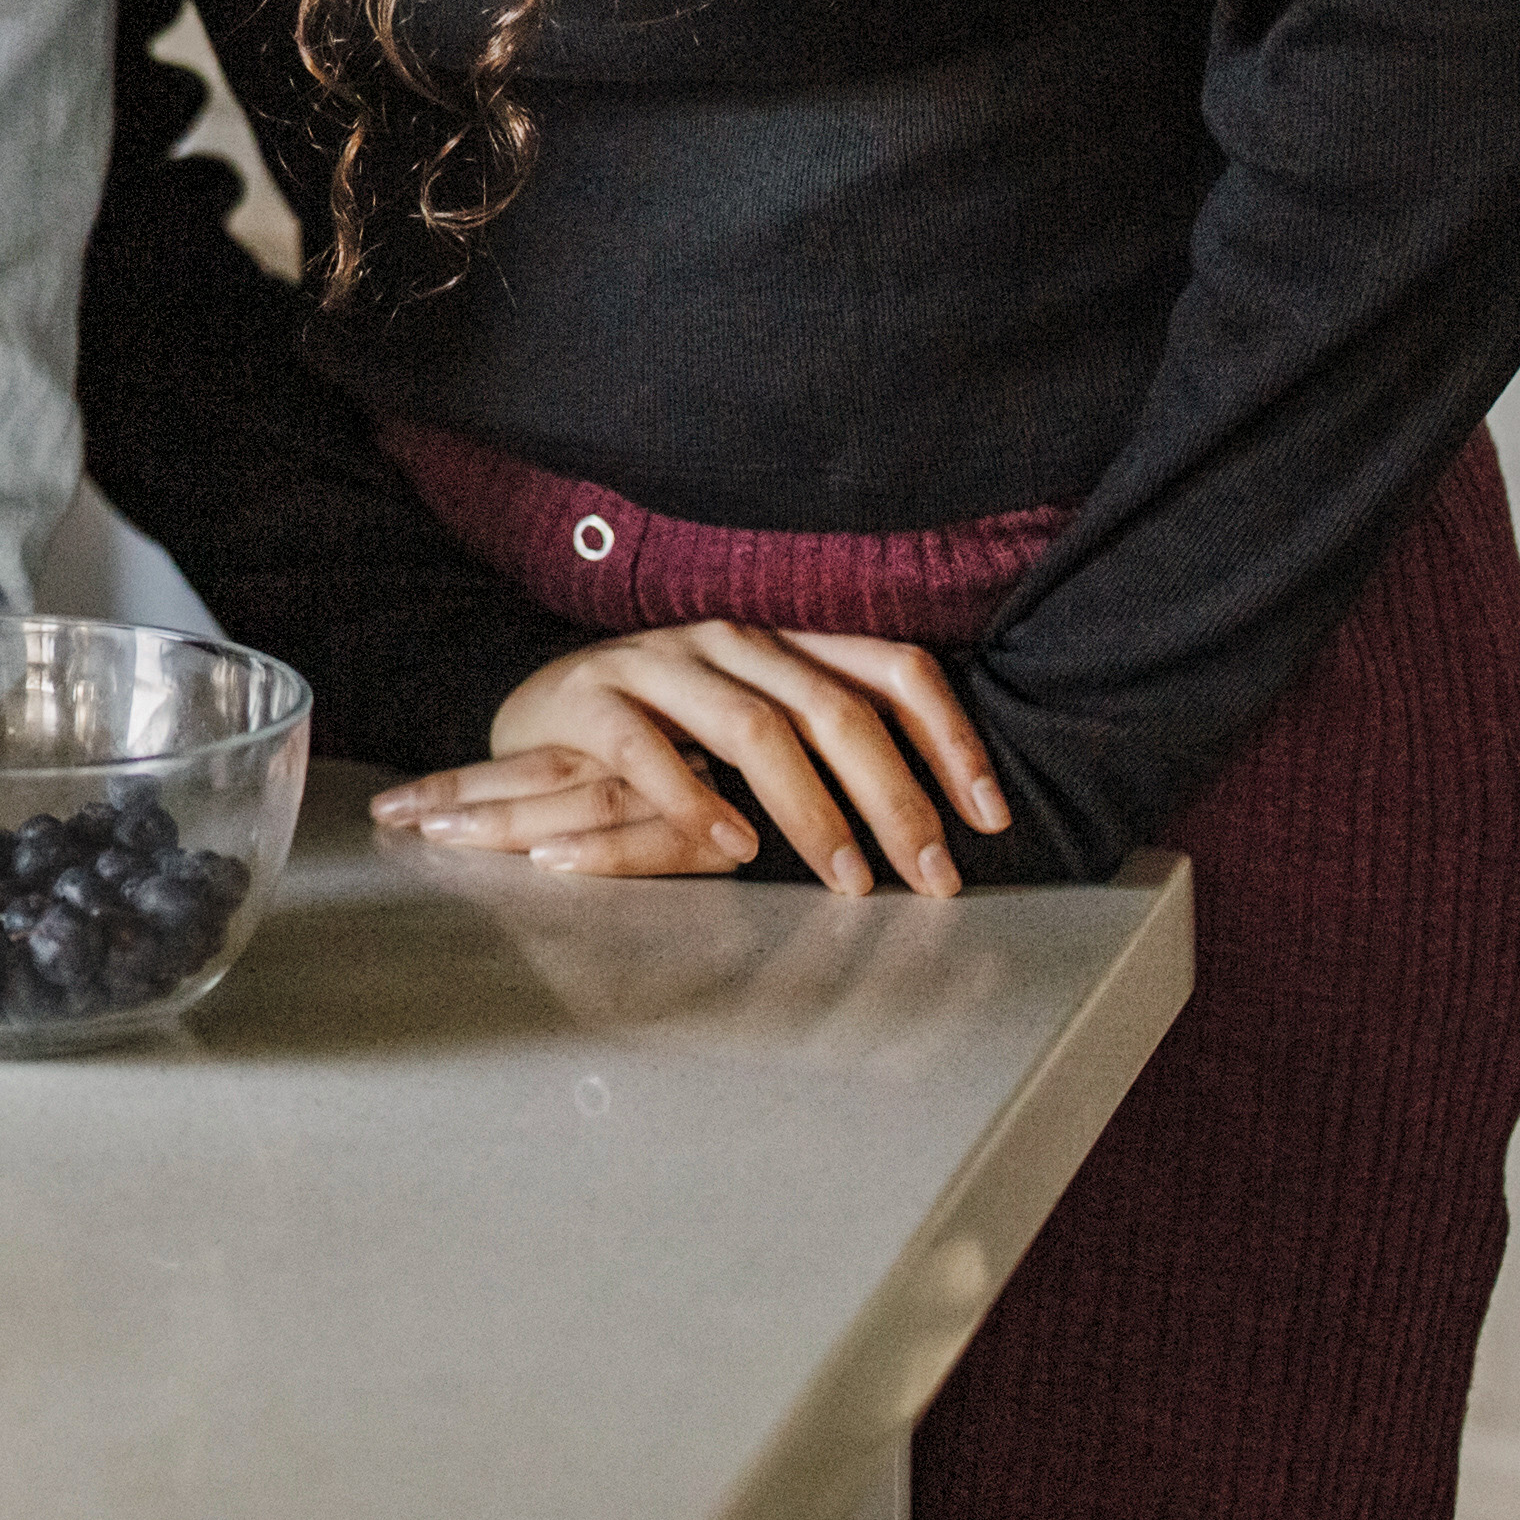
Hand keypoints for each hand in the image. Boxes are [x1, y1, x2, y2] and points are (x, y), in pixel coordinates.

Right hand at [371, 624, 1013, 895]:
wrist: (531, 711)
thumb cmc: (662, 731)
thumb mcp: (754, 724)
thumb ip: (825, 744)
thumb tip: (936, 816)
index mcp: (783, 641)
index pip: (892, 665)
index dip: (949, 737)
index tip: (988, 818)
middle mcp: (730, 638)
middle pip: (836, 706)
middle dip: (897, 798)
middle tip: (933, 878)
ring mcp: (656, 661)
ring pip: (755, 725)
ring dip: (814, 811)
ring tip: (849, 882)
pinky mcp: (588, 697)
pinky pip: (646, 747)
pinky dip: (696, 799)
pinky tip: (734, 848)